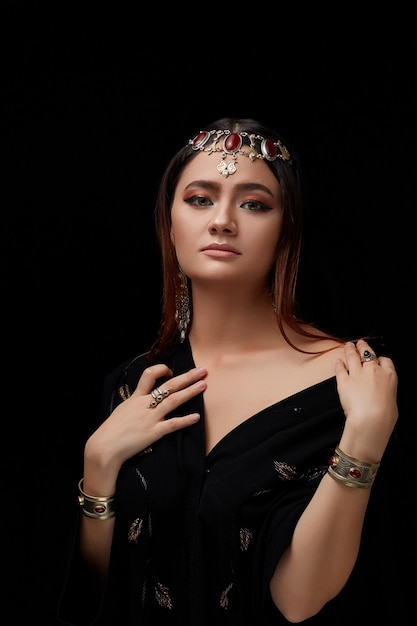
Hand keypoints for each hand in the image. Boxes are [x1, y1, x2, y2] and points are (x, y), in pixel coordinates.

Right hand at [85, 364, 206, 473]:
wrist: (104, 447)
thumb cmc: (111, 430)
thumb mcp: (122, 410)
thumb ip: (135, 403)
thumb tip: (143, 399)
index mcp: (136, 397)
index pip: (149, 375)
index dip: (162, 370)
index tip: (171, 371)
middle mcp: (144, 404)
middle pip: (168, 385)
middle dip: (187, 377)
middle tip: (202, 370)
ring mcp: (150, 418)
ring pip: (173, 400)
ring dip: (190, 392)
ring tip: (203, 385)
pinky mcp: (153, 433)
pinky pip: (172, 424)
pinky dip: (185, 420)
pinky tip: (196, 417)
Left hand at [334, 339, 397, 461]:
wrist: (371, 418)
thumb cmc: (385, 414)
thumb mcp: (393, 400)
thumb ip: (386, 391)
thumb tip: (383, 394)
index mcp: (388, 375)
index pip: (385, 361)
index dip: (380, 359)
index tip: (377, 359)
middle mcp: (373, 371)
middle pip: (367, 354)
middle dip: (363, 347)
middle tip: (360, 343)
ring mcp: (357, 374)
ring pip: (353, 357)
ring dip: (350, 350)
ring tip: (348, 346)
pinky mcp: (344, 381)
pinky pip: (340, 369)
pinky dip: (339, 364)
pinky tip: (338, 361)